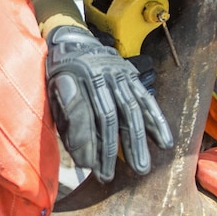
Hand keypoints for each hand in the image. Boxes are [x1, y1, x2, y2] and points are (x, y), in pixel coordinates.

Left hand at [45, 26, 172, 179]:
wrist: (73, 39)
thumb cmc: (60, 71)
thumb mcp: (52, 86)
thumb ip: (66, 112)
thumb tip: (79, 150)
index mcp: (76, 76)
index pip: (84, 115)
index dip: (86, 142)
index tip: (87, 166)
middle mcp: (101, 74)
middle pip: (110, 116)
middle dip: (111, 149)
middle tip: (110, 176)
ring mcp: (120, 74)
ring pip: (132, 111)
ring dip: (138, 142)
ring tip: (141, 168)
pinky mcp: (132, 77)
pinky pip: (147, 100)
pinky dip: (156, 121)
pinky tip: (164, 141)